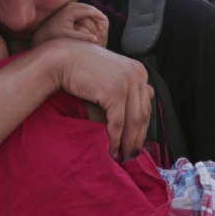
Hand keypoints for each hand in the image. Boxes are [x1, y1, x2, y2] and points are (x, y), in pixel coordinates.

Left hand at [32, 2, 108, 47]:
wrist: (42, 32)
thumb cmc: (54, 36)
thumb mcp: (68, 37)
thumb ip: (81, 37)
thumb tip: (95, 39)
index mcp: (69, 10)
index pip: (87, 10)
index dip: (97, 14)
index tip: (104, 20)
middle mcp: (69, 5)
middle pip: (87, 7)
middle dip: (96, 14)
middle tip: (103, 23)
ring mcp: (68, 5)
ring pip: (85, 7)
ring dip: (93, 14)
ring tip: (99, 23)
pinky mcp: (68, 8)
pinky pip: (81, 9)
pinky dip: (88, 14)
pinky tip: (92, 21)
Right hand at [49, 40, 151, 158]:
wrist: (63, 59)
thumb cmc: (84, 68)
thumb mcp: (111, 74)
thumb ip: (129, 85)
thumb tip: (152, 95)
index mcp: (139, 72)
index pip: (146, 105)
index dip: (142, 128)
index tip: (136, 142)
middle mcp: (138, 75)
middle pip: (142, 114)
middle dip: (137, 138)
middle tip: (132, 155)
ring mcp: (128, 83)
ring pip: (133, 121)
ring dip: (128, 142)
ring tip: (123, 156)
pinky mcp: (116, 92)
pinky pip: (118, 122)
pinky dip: (116, 139)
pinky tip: (112, 149)